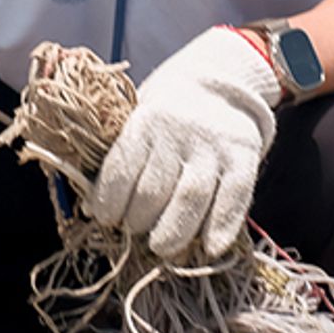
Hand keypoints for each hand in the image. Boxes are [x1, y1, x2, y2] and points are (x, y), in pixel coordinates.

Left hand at [92, 26, 281, 259]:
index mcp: (145, 121)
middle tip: (136, 231)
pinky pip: (234, 198)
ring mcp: (213, 146)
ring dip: (173, 232)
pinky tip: (210, 248)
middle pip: (154, 190)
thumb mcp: (136, 122)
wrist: (221, 84)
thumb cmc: (166, 117)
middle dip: (138, 222)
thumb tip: (90, 210)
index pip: (121, 169)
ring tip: (162, 247)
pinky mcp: (243, 157)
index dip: (109, 203)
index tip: (106, 218)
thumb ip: (119, 160)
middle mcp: (179, 131)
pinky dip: (222, 228)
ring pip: (191, 197)